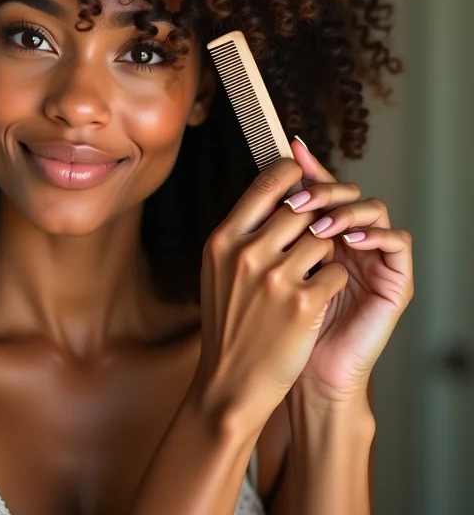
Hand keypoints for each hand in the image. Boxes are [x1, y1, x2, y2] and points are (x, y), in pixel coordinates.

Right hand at [192, 157, 348, 432]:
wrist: (230, 381)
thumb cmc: (227, 322)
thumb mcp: (219, 270)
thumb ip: (242, 231)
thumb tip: (274, 192)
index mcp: (222, 240)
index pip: (267, 183)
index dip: (292, 173)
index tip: (301, 176)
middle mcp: (247, 253)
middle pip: (300, 207)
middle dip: (312, 219)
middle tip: (310, 234)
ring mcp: (276, 278)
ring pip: (323, 237)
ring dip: (325, 252)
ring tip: (310, 272)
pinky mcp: (303, 304)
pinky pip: (334, 270)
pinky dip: (331, 280)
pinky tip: (317, 296)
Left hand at [284, 136, 413, 404]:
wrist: (295, 373)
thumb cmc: (276, 323)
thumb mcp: (265, 267)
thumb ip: (267, 228)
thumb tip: (256, 184)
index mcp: (317, 230)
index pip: (318, 186)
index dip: (307, 166)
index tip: (290, 149)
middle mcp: (346, 237)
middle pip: (346, 190)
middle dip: (322, 188)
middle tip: (297, 201)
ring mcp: (371, 256)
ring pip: (372, 208)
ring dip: (345, 210)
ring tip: (318, 227)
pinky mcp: (394, 279)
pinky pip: (396, 242)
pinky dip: (375, 235)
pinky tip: (347, 242)